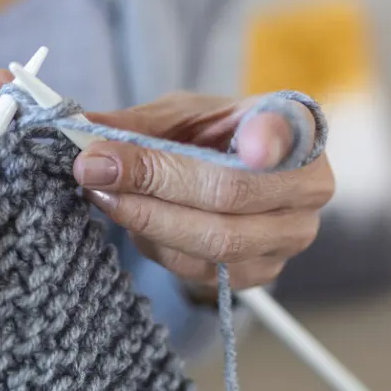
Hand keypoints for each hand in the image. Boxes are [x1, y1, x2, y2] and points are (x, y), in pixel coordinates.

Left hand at [74, 92, 334, 290]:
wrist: (231, 175)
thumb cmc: (210, 136)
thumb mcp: (177, 115)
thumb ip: (137, 125)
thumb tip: (80, 134)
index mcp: (299, 126)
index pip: (290, 132)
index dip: (270, 140)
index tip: (248, 143)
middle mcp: (310, 186)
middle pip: (230, 192)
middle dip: (154, 181)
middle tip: (96, 168)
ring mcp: (290, 237)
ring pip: (213, 241)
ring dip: (145, 217)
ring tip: (101, 191)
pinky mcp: (261, 274)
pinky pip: (199, 270)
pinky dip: (155, 243)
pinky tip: (129, 216)